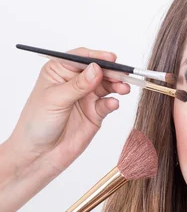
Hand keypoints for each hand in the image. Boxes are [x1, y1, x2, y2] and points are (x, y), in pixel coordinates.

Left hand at [7, 47, 128, 170]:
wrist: (40, 154)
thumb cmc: (36, 124)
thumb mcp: (55, 100)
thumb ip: (78, 85)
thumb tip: (96, 69)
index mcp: (59, 72)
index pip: (81, 58)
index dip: (97, 57)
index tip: (111, 59)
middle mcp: (74, 82)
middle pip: (98, 71)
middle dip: (112, 72)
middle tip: (123, 75)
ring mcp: (86, 97)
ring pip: (107, 86)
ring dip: (117, 86)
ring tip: (123, 89)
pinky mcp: (96, 113)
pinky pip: (108, 104)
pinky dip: (113, 103)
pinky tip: (113, 104)